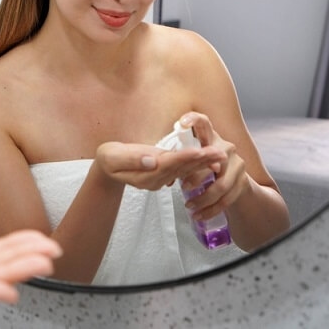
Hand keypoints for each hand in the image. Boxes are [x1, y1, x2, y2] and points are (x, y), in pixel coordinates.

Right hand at [95, 140, 225, 190]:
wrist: (108, 168)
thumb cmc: (108, 159)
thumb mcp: (112, 157)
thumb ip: (131, 159)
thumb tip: (151, 160)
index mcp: (145, 175)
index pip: (167, 165)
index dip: (183, 157)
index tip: (198, 151)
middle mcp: (157, 179)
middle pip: (182, 169)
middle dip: (201, 160)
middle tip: (220, 153)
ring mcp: (162, 178)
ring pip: (186, 170)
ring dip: (203, 162)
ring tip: (220, 154)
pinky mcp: (165, 172)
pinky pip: (184, 169)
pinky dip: (197, 163)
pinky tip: (209, 157)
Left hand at [178, 112, 249, 219]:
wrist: (233, 181)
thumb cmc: (203, 165)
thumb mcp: (189, 155)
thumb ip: (175, 156)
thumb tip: (151, 163)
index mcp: (209, 136)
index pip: (203, 122)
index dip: (193, 120)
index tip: (181, 123)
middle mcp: (225, 147)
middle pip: (212, 158)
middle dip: (198, 175)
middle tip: (184, 186)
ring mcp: (237, 164)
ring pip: (221, 184)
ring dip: (204, 198)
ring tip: (190, 205)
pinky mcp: (242, 181)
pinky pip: (227, 199)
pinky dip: (212, 209)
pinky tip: (200, 215)